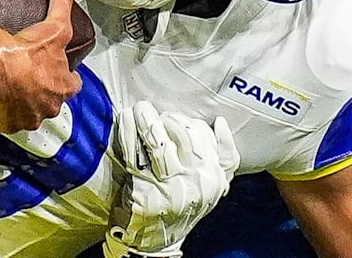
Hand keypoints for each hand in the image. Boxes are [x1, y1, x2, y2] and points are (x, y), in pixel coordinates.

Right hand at [0, 0, 81, 132]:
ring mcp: (22, 117)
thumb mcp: (54, 25)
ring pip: (19, 114)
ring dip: (12, 105)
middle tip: (25, 77)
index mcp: (61, 87)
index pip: (71, 84)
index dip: (65, 76)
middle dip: (38, 93)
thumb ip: (61, 3)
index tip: (56, 69)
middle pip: (46, 102)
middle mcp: (45, 106)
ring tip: (1, 89)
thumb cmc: (26, 56)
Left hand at [102, 101, 239, 256]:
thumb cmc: (183, 206)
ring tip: (140, 110)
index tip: (171, 119)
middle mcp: (197, 181)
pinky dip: (129, 130)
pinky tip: (127, 120)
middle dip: (166, 117)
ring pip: (159, 139)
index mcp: (215, 177)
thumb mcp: (212, 186)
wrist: (157, 242)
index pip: (204, 134)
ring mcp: (170, 186)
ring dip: (146, 117)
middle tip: (155, 115)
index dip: (185, 120)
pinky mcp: (145, 190)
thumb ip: (225, 156)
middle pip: (183, 132)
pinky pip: (135, 151)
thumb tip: (220, 123)